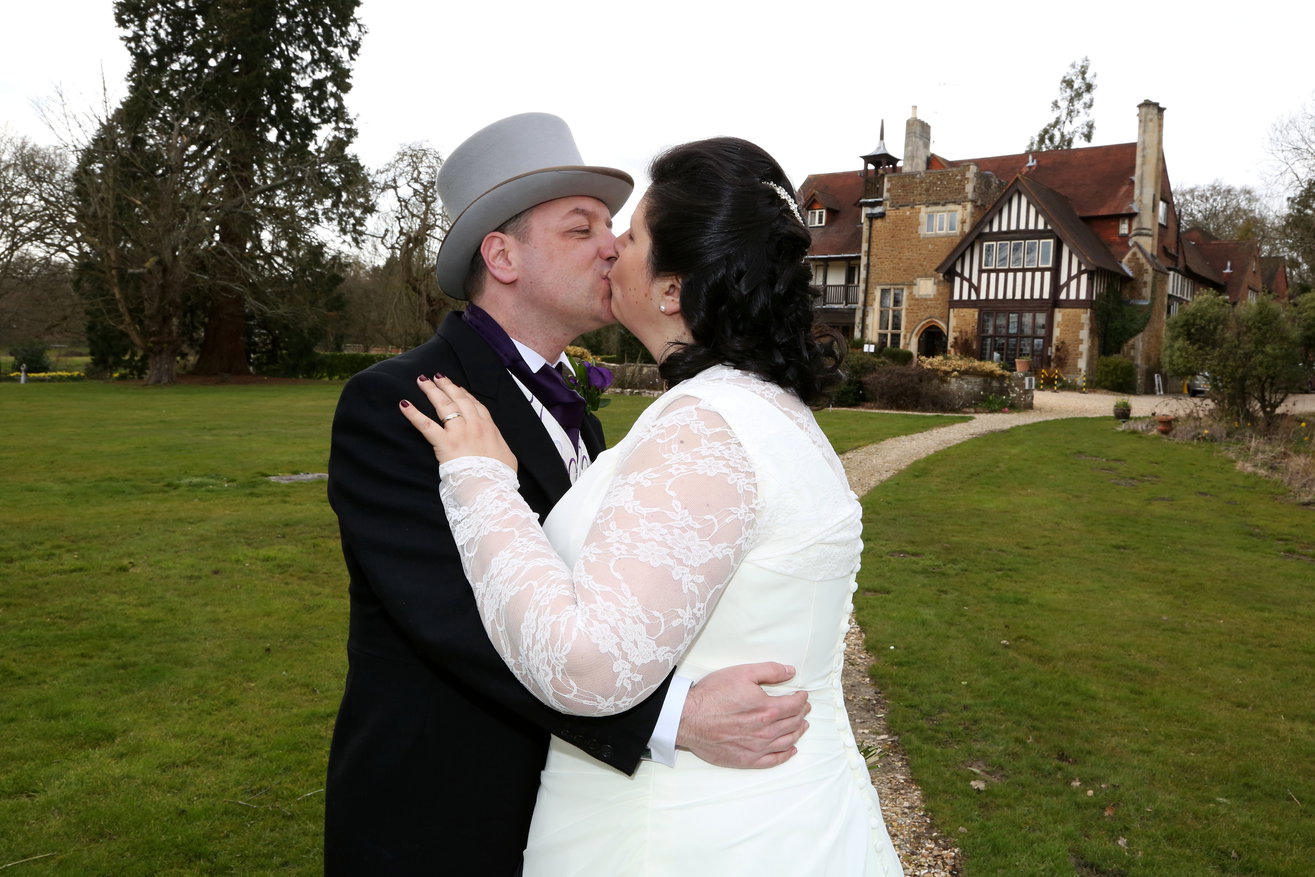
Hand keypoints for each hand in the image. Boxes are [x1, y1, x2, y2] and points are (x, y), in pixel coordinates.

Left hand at [400, 375, 516, 470]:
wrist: (491, 485)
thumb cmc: (500, 476)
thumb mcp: (507, 457)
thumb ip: (500, 447)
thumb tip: (498, 448)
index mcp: (489, 428)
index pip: (476, 405)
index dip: (465, 395)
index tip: (458, 388)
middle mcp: (474, 425)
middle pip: (459, 400)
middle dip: (448, 386)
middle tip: (438, 376)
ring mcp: (459, 432)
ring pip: (444, 406)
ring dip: (432, 391)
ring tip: (423, 380)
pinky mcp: (445, 443)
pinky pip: (426, 425)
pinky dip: (414, 414)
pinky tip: (405, 404)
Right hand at [676, 662, 809, 768]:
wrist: (689, 718)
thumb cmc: (713, 694)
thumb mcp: (742, 673)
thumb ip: (769, 671)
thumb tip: (790, 671)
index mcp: (768, 708)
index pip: (794, 705)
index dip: (801, 699)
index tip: (803, 696)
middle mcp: (767, 730)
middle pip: (793, 723)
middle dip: (801, 714)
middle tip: (804, 709)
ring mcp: (758, 747)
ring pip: (787, 741)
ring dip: (798, 732)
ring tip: (802, 726)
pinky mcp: (747, 759)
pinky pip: (773, 760)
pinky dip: (785, 755)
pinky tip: (791, 750)